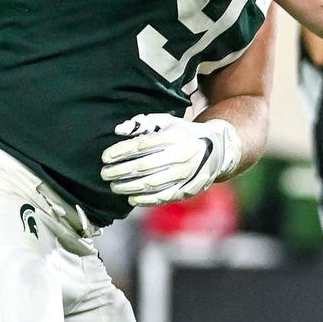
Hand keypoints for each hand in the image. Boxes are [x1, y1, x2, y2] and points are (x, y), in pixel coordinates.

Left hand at [99, 112, 241, 206]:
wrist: (217, 150)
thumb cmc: (184, 133)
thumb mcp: (167, 121)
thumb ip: (142, 123)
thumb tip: (119, 130)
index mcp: (176, 136)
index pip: (141, 145)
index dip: (120, 152)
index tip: (105, 157)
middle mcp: (183, 155)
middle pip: (144, 166)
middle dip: (120, 171)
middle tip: (104, 174)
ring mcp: (188, 174)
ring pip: (153, 184)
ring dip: (130, 187)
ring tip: (114, 186)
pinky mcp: (190, 188)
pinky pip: (165, 197)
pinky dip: (146, 199)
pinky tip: (132, 198)